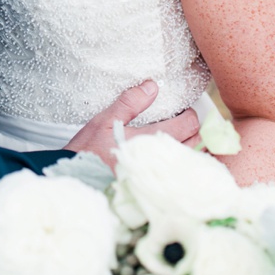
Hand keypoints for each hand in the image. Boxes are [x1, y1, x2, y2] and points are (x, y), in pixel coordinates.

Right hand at [63, 80, 200, 167]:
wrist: (78, 179)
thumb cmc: (88, 151)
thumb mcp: (103, 121)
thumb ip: (129, 103)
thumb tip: (152, 86)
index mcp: (148, 140)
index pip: (187, 125)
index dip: (189, 115)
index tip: (183, 112)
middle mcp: (159, 160)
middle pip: (196, 144)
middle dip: (195, 131)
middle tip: (186, 125)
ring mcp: (160, 176)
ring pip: (193, 161)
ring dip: (193, 149)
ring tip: (184, 142)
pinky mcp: (157, 188)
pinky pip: (183, 177)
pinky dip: (187, 167)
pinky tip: (180, 162)